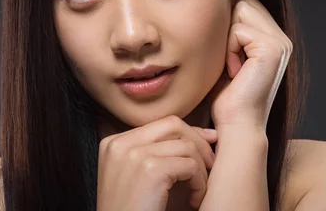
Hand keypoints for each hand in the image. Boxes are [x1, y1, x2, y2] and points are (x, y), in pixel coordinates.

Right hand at [96, 115, 217, 210]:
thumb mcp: (136, 175)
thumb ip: (156, 151)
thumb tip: (204, 133)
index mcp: (114, 142)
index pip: (161, 123)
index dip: (189, 133)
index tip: (207, 145)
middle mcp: (121, 143)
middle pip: (174, 125)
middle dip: (199, 143)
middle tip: (211, 164)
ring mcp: (134, 154)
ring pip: (187, 145)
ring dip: (201, 169)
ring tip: (199, 190)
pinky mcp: (150, 169)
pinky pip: (191, 165)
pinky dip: (199, 183)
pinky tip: (194, 200)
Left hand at [206, 0, 292, 130]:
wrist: (237, 125)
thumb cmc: (228, 96)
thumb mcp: (230, 55)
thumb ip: (232, 30)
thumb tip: (219, 2)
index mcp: (274, 38)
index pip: (246, 2)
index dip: (228, 24)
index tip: (230, 57)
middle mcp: (282, 38)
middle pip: (244, 1)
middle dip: (228, 28)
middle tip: (231, 61)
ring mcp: (280, 42)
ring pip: (240, 10)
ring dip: (227, 39)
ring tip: (233, 65)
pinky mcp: (271, 48)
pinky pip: (237, 29)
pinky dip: (229, 50)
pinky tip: (235, 71)